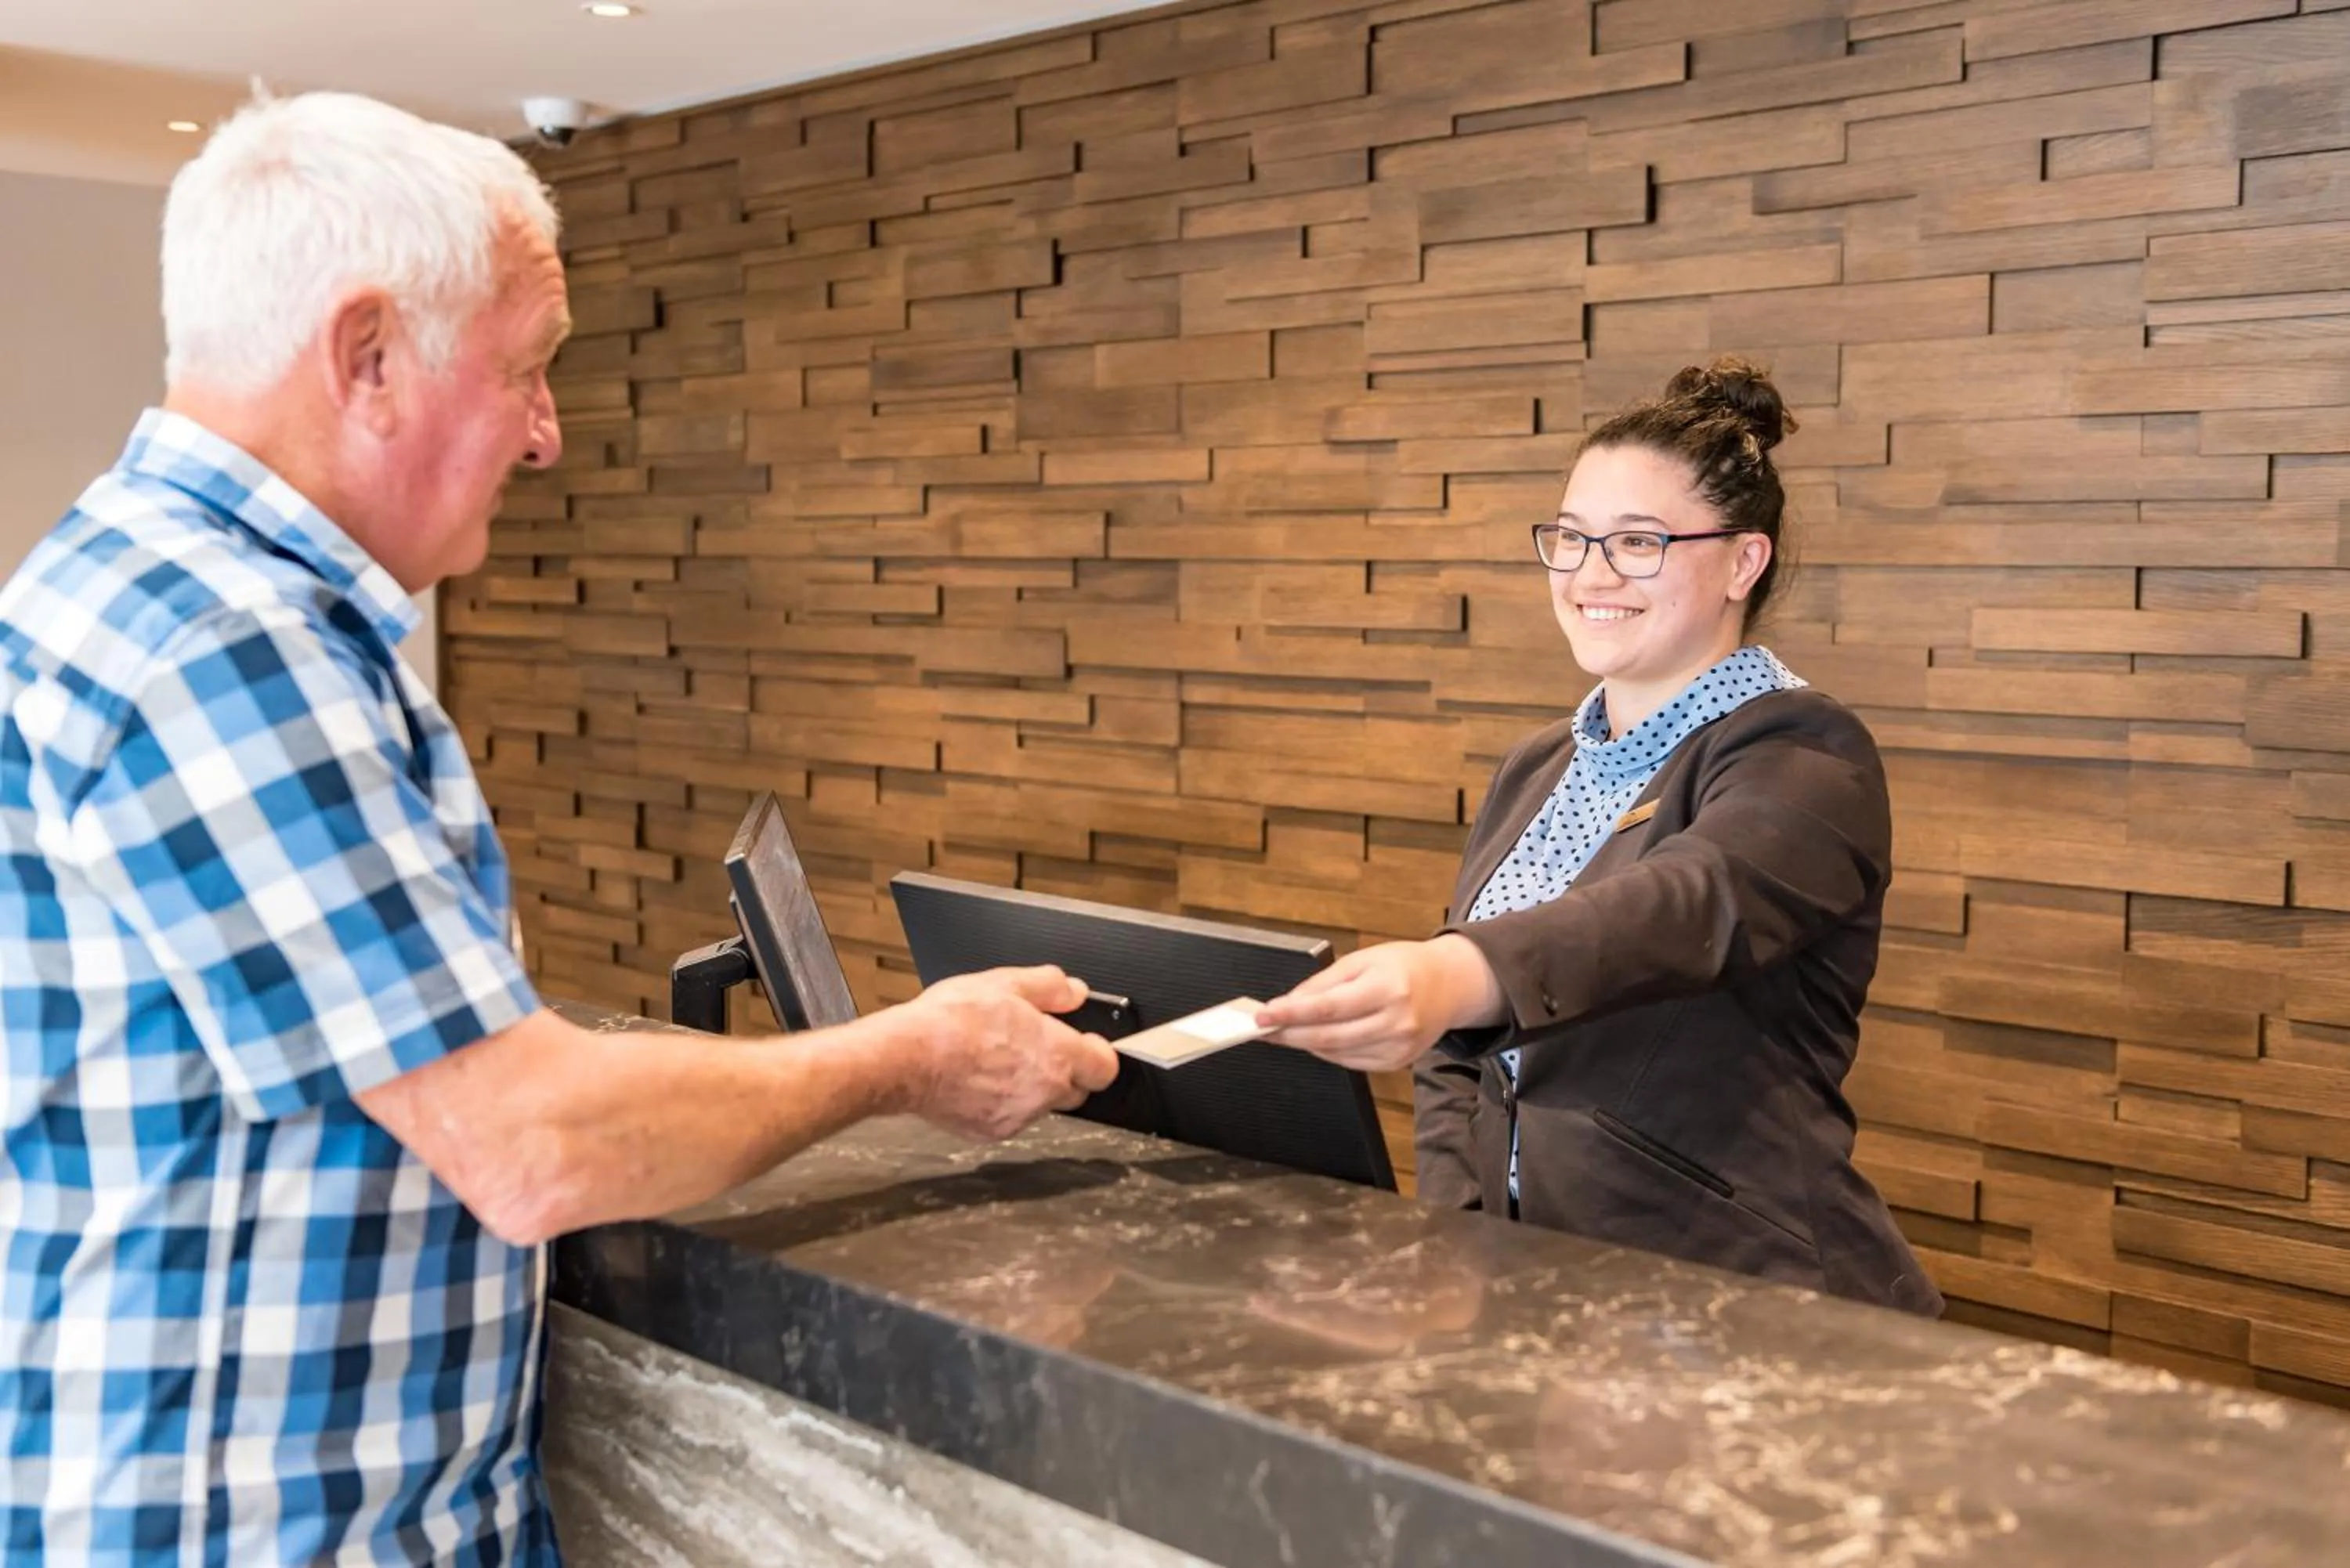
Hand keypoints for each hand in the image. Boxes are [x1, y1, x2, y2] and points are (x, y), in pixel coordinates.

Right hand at [894, 965, 1119, 1140]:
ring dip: (1031, 1086)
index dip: (1097, 1053)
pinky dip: (1002, 1101)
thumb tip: (1074, 991)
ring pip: (1041, 1104)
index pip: (1106, 1068)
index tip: (1084, 1041)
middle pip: (1076, 1089)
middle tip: (1035, 1045)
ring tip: (997, 1057)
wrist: (905, 1059)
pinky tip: (979, 1077)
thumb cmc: (950, 1022)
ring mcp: (1018, 1117)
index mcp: (1057, 1055)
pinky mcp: (991, 1132)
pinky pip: (1010, 1117)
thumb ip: (1049, 987)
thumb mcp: (1004, 983)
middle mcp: (1044, 1093)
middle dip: (1065, 1070)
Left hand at [1254, 936, 1502, 1073]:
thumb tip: (1289, 1002)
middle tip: (1262, 1028)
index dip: (1292, 1014)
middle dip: (1290, 1034)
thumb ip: (1323, 982)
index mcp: (1388, 987)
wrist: (1449, 986)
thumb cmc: (1403, 966)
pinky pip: (1351, 1062)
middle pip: (1330, 1036)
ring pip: (1337, 1053)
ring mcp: (1400, 1047)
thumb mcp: (1362, 960)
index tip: (1264, 1015)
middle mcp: (1397, 1021)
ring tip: (1283, 1032)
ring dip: (1304, 1044)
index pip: (1329, 1006)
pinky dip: (1327, 1052)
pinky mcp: (1398, 1062)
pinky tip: (1315, 1039)